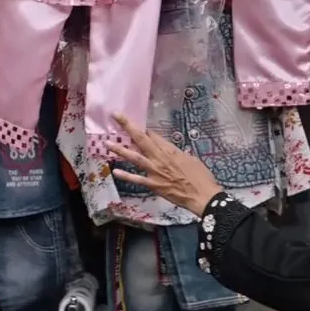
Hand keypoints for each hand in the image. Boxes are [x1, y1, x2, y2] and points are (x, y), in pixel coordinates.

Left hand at [106, 114, 223, 216]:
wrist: (202, 195)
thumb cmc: (201, 177)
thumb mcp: (192, 159)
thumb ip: (179, 154)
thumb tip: (173, 151)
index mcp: (170, 150)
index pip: (153, 135)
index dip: (143, 129)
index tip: (135, 123)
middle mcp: (160, 157)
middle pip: (141, 139)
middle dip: (128, 126)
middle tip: (116, 116)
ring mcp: (155, 171)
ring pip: (134, 157)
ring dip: (120, 149)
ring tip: (107, 143)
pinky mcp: (153, 185)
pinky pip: (137, 179)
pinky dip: (126, 176)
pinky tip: (115, 171)